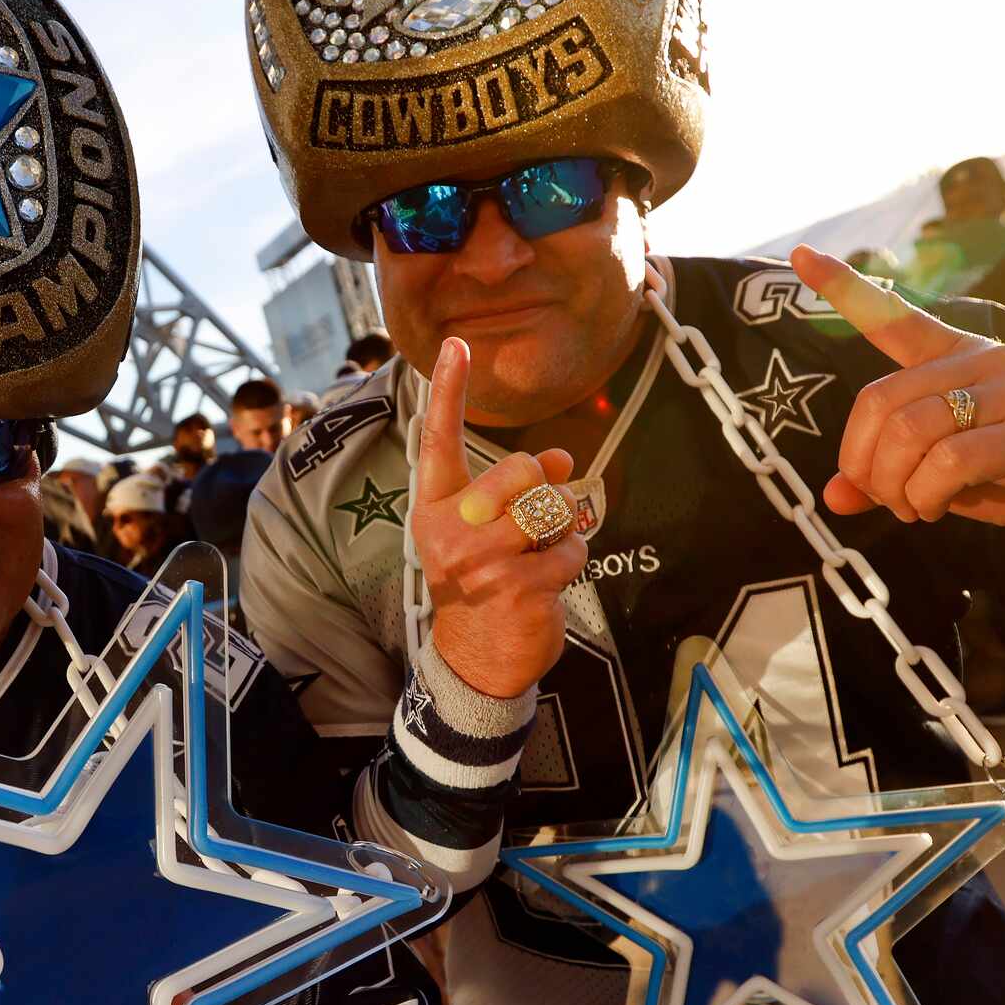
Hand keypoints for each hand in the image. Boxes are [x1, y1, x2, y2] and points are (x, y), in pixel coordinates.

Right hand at [409, 336, 588, 698]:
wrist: (475, 660)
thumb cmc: (482, 585)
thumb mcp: (485, 533)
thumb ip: (514, 493)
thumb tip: (561, 458)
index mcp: (435, 509)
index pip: (439, 441)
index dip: (450, 390)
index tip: (457, 344)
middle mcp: (450, 530)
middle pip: (518, 472)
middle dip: (540, 490)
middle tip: (531, 523)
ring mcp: (481, 560)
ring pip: (550, 510)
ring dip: (558, 531)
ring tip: (536, 557)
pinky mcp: (516, 587)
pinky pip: (569, 550)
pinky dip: (570, 563)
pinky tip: (545, 584)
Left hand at [793, 246, 1004, 547]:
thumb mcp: (947, 475)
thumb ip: (893, 474)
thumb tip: (834, 496)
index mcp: (959, 357)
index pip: (894, 317)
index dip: (844, 288)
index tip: (800, 255)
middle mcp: (985, 360)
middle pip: (882, 400)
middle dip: (865, 461)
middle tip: (883, 498)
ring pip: (912, 430)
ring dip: (896, 484)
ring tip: (915, 507)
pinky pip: (950, 460)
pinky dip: (928, 494)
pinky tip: (938, 507)